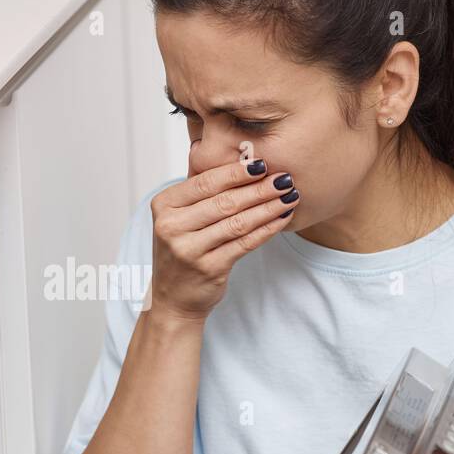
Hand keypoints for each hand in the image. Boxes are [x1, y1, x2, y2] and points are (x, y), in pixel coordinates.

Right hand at [147, 156, 299, 322]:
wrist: (173, 297)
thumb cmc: (182, 249)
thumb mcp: (179, 216)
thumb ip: (200, 188)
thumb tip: (239, 156)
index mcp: (163, 206)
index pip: (206, 183)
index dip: (237, 172)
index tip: (263, 163)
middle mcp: (171, 227)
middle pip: (224, 202)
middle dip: (259, 189)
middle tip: (285, 178)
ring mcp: (188, 250)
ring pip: (237, 222)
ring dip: (268, 207)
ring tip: (290, 196)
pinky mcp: (208, 268)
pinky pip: (245, 243)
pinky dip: (267, 229)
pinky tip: (282, 219)